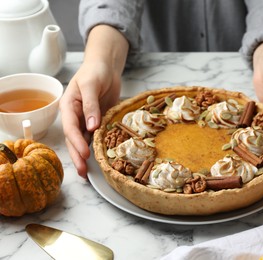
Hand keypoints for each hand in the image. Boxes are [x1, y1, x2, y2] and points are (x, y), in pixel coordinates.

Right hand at [59, 25, 128, 177]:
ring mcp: (86, 120)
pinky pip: (96, 136)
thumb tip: (91, 127)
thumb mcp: (91, 85)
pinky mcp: (98, 121)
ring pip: (84, 141)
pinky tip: (101, 158)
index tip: (84, 153)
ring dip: (85, 156)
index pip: (70, 127)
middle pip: (74, 139)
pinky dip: (97, 147)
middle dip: (78, 156)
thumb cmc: (95, 71)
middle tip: (83, 172)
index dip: (76, 141)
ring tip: (89, 172)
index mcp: (69, 106)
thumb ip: (90, 105)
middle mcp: (75, 116)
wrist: (106, 67)